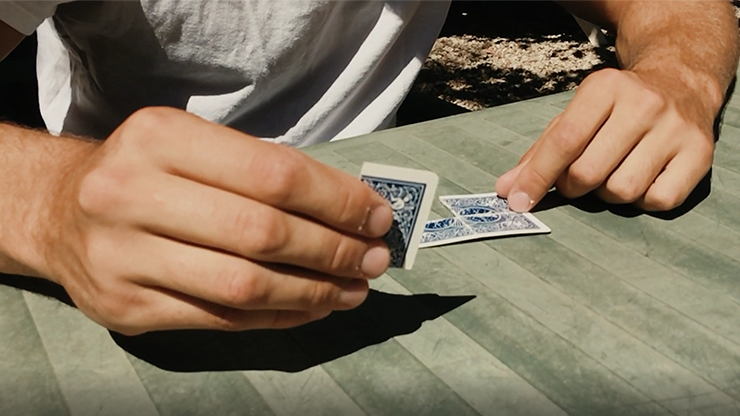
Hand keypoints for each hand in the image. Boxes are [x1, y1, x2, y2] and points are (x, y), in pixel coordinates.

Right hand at [38, 107, 392, 334]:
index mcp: (159, 137)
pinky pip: (222, 320)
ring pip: (245, 285)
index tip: (378, 216)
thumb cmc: (148, 172)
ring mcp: (122, 256)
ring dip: (315, 291)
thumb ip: (265, 172)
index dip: (338, 200)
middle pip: (263, 232)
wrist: (59, 210)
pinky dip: (280, 316)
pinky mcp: (124, 308)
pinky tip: (312, 307)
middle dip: (335, 250)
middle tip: (375, 258)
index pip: (274, 173)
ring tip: (354, 288)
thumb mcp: (196, 146)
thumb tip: (354, 212)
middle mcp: (130, 193)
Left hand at [495, 68, 717, 211]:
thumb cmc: (615, 107)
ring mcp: (675, 129)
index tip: (516, 201)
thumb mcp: (575, 115)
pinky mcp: (700, 154)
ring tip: (613, 171)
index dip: (536, 177)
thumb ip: (540, 152)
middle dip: (572, 186)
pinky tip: (643, 177)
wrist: (680, 81)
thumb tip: (507, 189)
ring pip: (622, 191)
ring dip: (607, 193)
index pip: (564, 141)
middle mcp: (643, 104)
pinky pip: (657, 201)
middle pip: (588, 173)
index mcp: (605, 87)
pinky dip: (642, 200)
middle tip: (576, 178)